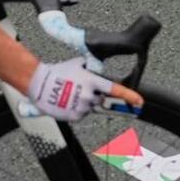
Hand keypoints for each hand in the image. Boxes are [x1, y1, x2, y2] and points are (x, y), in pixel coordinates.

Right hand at [24, 57, 140, 120]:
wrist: (40, 84)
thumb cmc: (58, 72)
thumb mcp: (78, 64)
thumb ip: (92, 67)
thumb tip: (100, 67)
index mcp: (93, 81)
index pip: (115, 89)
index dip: (129, 96)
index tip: (139, 101)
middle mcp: (90, 95)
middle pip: (103, 100)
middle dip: (98, 97)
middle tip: (86, 92)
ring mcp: (83, 107)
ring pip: (92, 108)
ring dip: (86, 103)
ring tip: (72, 94)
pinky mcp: (75, 116)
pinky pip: (82, 114)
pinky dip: (78, 109)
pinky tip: (68, 102)